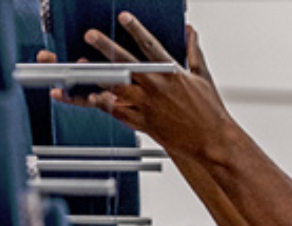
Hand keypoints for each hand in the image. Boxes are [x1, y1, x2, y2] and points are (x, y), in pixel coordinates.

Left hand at [36, 14, 233, 158]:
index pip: (151, 46)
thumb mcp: (203, 77)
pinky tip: (88, 96)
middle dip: (107, 47)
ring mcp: (148, 106)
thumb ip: (192, 52)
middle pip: (127, 64)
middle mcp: (157, 88)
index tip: (123, 17)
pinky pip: (119, 112)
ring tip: (78, 65)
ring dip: (95, 76)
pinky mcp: (145, 123)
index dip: (136, 30)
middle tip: (91, 35)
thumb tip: (190, 31)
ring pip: (117, 88)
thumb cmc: (211, 112)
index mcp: (172, 74)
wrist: (213, 142)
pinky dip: (103, 104)